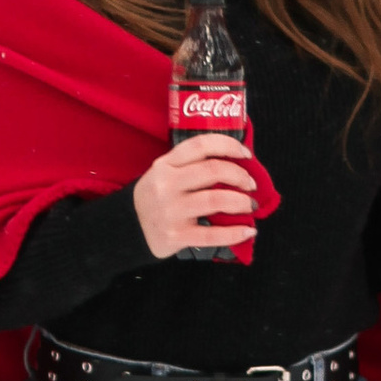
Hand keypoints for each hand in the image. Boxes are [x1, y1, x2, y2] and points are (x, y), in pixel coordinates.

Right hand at [133, 134, 255, 258]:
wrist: (129, 229)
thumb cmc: (156, 198)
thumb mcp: (164, 174)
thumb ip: (191, 166)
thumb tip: (236, 164)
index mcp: (166, 164)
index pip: (201, 145)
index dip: (229, 145)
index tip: (246, 154)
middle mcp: (166, 184)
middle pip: (213, 170)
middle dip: (240, 176)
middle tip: (251, 184)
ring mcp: (171, 211)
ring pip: (216, 199)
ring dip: (241, 202)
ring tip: (251, 205)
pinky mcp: (176, 235)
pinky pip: (212, 234)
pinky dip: (235, 233)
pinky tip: (248, 230)